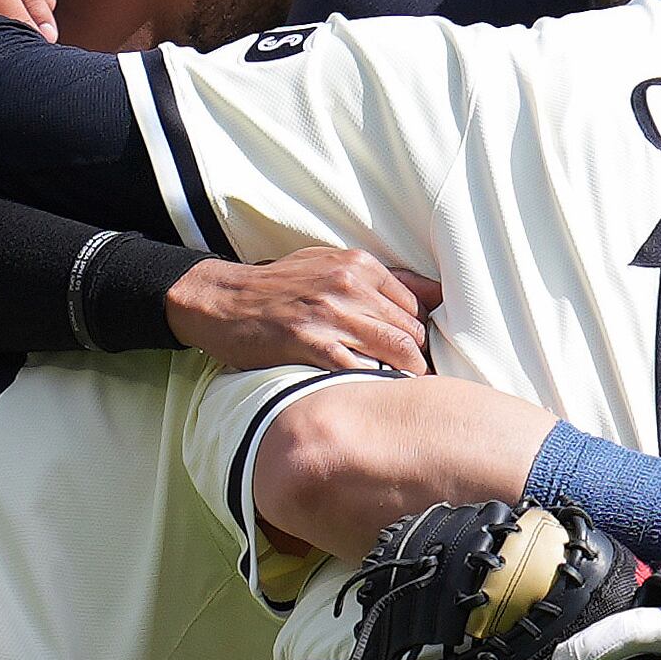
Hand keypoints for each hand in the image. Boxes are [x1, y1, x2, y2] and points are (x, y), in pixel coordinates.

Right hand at [169, 250, 441, 374]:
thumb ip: (380, 279)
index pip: (415, 306)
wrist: (223, 299)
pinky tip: (373, 394)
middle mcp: (348, 285)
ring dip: (407, 375)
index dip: (423, 336)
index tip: (422, 357)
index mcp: (358, 265)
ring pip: (396, 350)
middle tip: (419, 382)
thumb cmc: (280, 286)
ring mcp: (330, 314)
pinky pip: (360, 368)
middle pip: (411, 330)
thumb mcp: (328, 265)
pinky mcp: (310, 342)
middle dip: (421, 359)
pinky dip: (374, 383)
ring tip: (405, 392)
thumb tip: (437, 293)